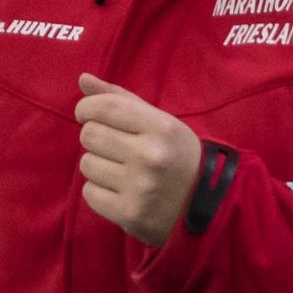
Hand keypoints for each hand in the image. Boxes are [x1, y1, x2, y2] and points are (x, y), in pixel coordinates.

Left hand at [76, 73, 202, 248]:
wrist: (209, 206)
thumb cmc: (177, 156)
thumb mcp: (160, 122)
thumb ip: (121, 99)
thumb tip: (83, 79)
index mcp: (161, 128)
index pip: (106, 107)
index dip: (86, 107)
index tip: (86, 113)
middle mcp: (150, 156)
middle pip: (90, 134)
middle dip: (94, 136)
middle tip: (111, 145)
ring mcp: (139, 187)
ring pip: (87, 164)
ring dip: (97, 164)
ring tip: (119, 170)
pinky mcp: (129, 214)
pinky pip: (89, 193)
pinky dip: (98, 191)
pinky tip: (119, 190)